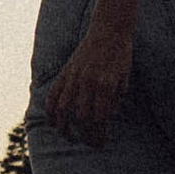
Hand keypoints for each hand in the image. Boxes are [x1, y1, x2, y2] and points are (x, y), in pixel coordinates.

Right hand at [46, 21, 133, 146]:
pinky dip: (50, 109)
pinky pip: (53, 93)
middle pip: (81, 117)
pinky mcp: (65, 71)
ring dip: (64, 126)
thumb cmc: (121, 54)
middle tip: (89, 143)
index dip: (98, 135)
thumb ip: (114, 100)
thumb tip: (104, 119)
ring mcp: (74, 76)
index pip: (99, 118)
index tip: (100, 144)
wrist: (109, 29)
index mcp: (105, 85)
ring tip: (68, 136)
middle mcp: (87, 82)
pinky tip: (53, 120)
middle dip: (84, 135)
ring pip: (63, 108)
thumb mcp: (124, 79)